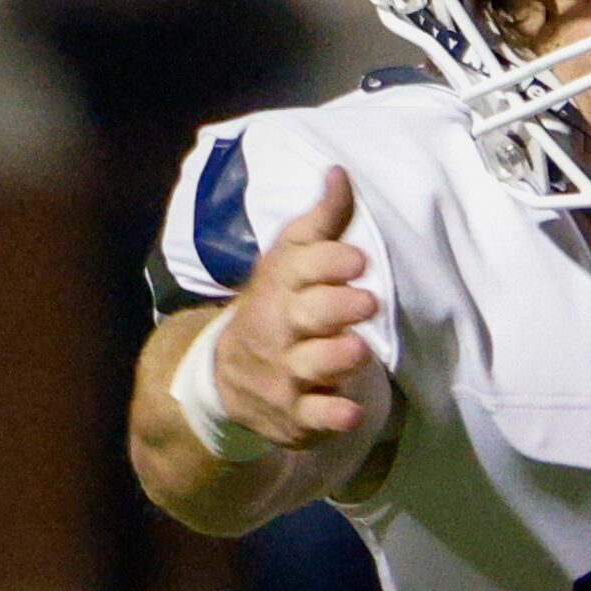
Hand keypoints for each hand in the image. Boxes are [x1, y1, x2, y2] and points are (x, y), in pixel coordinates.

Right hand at [212, 168, 382, 450]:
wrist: (225, 376)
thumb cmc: (277, 305)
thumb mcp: (290, 260)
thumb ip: (322, 222)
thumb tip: (340, 173)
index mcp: (281, 285)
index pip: (301, 267)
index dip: (328, 263)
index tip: (356, 259)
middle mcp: (279, 328)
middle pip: (306, 315)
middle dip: (335, 308)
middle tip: (366, 303)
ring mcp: (285, 373)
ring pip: (309, 365)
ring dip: (334, 358)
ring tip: (358, 351)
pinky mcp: (295, 414)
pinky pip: (312, 417)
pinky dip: (329, 417)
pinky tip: (349, 413)